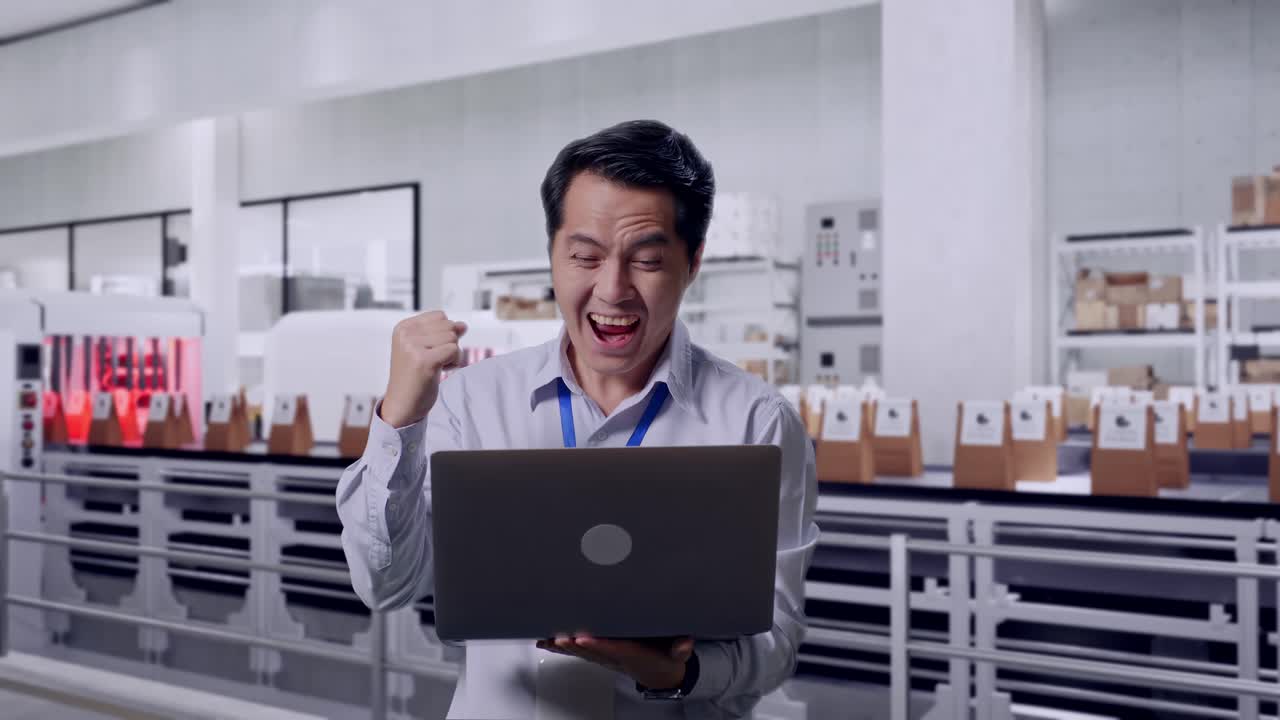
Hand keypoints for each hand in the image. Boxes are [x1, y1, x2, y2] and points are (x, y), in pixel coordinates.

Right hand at [380, 311, 467, 426]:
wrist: (403, 404)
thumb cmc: (415, 377)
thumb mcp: (427, 348)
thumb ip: (443, 333)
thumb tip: (463, 325)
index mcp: (403, 327)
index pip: (440, 316)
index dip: (444, 334)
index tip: (431, 350)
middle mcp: (406, 334)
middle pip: (448, 326)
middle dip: (449, 344)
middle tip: (434, 360)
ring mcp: (413, 346)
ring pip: (453, 338)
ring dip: (452, 354)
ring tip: (436, 366)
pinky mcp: (424, 360)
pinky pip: (454, 350)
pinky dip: (454, 362)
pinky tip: (440, 371)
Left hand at [536, 635, 692, 689]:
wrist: (659, 674)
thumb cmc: (664, 658)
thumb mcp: (678, 655)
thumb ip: (681, 649)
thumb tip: (685, 646)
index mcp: (633, 654)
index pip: (614, 649)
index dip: (598, 645)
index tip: (584, 638)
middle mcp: (615, 658)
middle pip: (592, 651)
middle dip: (574, 644)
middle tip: (558, 637)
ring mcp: (605, 658)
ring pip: (582, 653)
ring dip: (564, 647)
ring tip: (548, 640)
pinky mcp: (599, 656)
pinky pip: (578, 652)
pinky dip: (561, 648)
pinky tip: (546, 643)